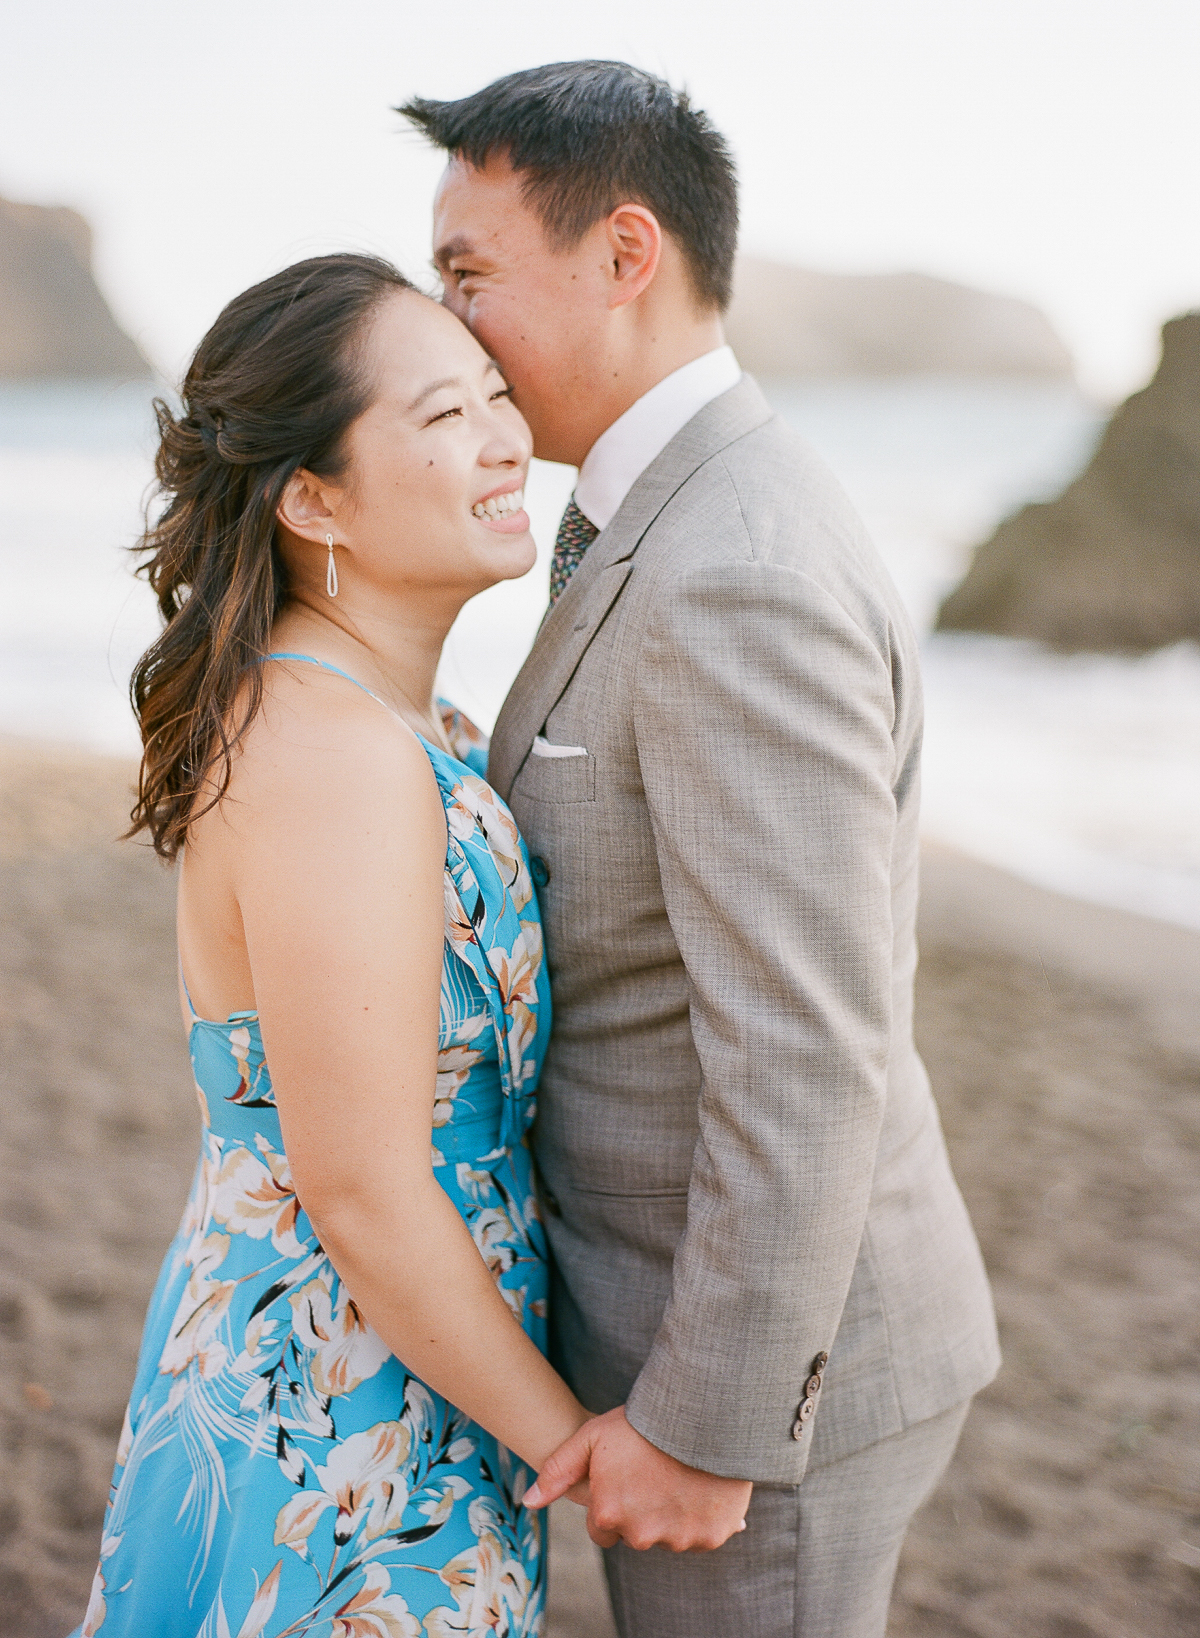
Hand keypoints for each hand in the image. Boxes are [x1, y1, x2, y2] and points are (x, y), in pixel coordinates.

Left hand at [524, 1406, 751, 1551]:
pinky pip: (701, 1534)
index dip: (612, 1502)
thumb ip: (557, 1472)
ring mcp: (678, 1538)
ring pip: (669, 1535)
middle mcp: (642, 1534)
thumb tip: (528, 1502)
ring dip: (671, 1515)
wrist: (702, 1412)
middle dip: (640, 1512)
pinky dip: (702, 1516)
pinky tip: (702, 1485)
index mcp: (609, 1514)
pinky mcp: (712, 1536)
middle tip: (653, 1474)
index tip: (625, 1479)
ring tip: (679, 1474)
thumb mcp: (591, 1438)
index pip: (601, 1528)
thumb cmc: (642, 1423)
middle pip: (635, 1534)